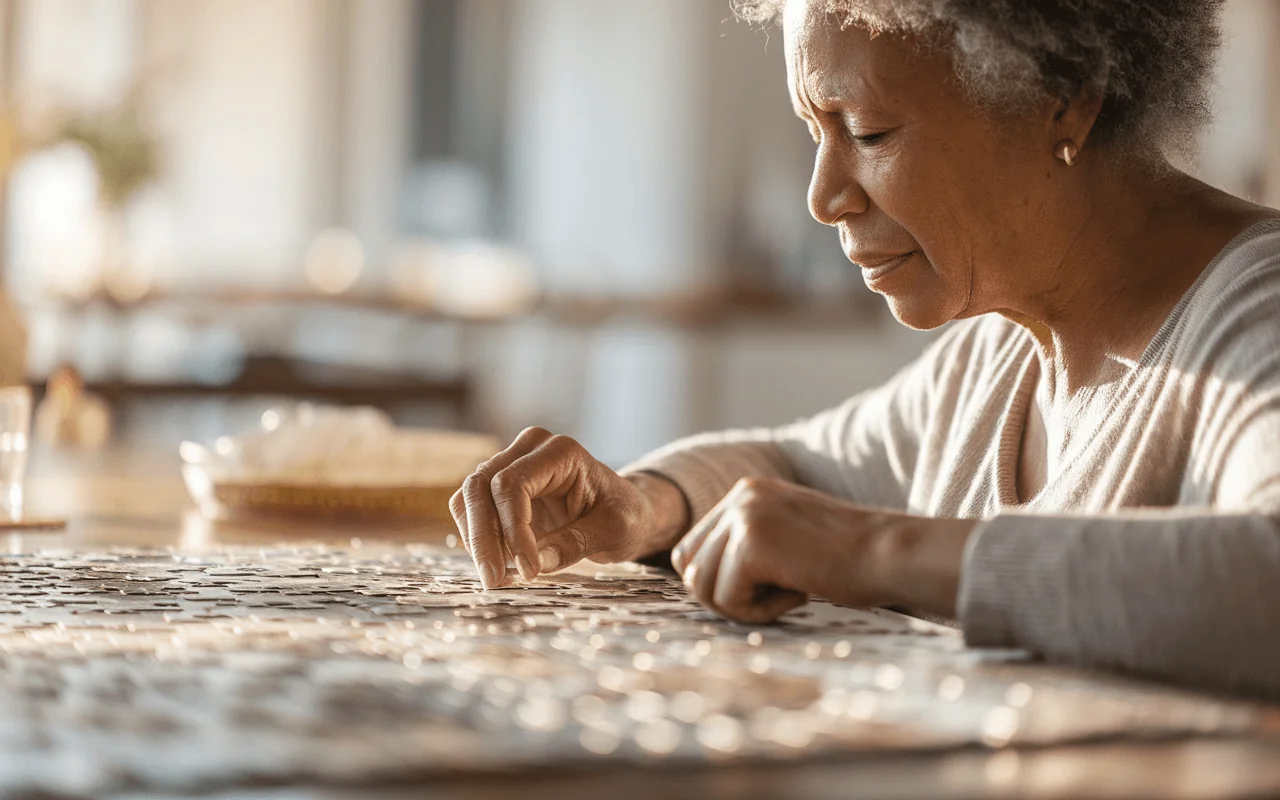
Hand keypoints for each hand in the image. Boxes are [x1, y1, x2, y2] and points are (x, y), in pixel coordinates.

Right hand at [450, 427, 689, 588]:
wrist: (624, 511)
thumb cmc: (625, 516)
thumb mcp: (614, 531)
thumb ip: (577, 543)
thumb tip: (538, 562)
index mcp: (561, 452)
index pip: (513, 485)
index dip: (514, 530)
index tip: (529, 571)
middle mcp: (529, 449)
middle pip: (480, 487)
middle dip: (483, 538)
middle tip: (494, 581)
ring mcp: (511, 464)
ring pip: (469, 499)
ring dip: (477, 542)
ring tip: (498, 578)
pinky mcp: (500, 488)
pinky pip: (472, 511)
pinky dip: (478, 540)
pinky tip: (499, 567)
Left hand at [670, 477, 975, 622]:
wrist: (890, 554)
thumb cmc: (848, 560)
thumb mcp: (786, 540)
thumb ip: (744, 548)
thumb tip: (694, 579)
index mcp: (746, 492)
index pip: (691, 549)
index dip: (719, 581)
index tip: (768, 583)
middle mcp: (739, 496)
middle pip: (688, 567)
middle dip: (724, 595)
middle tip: (777, 593)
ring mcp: (744, 516)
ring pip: (702, 587)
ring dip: (743, 605)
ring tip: (790, 591)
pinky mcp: (752, 543)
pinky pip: (727, 599)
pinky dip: (759, 612)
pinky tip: (798, 593)